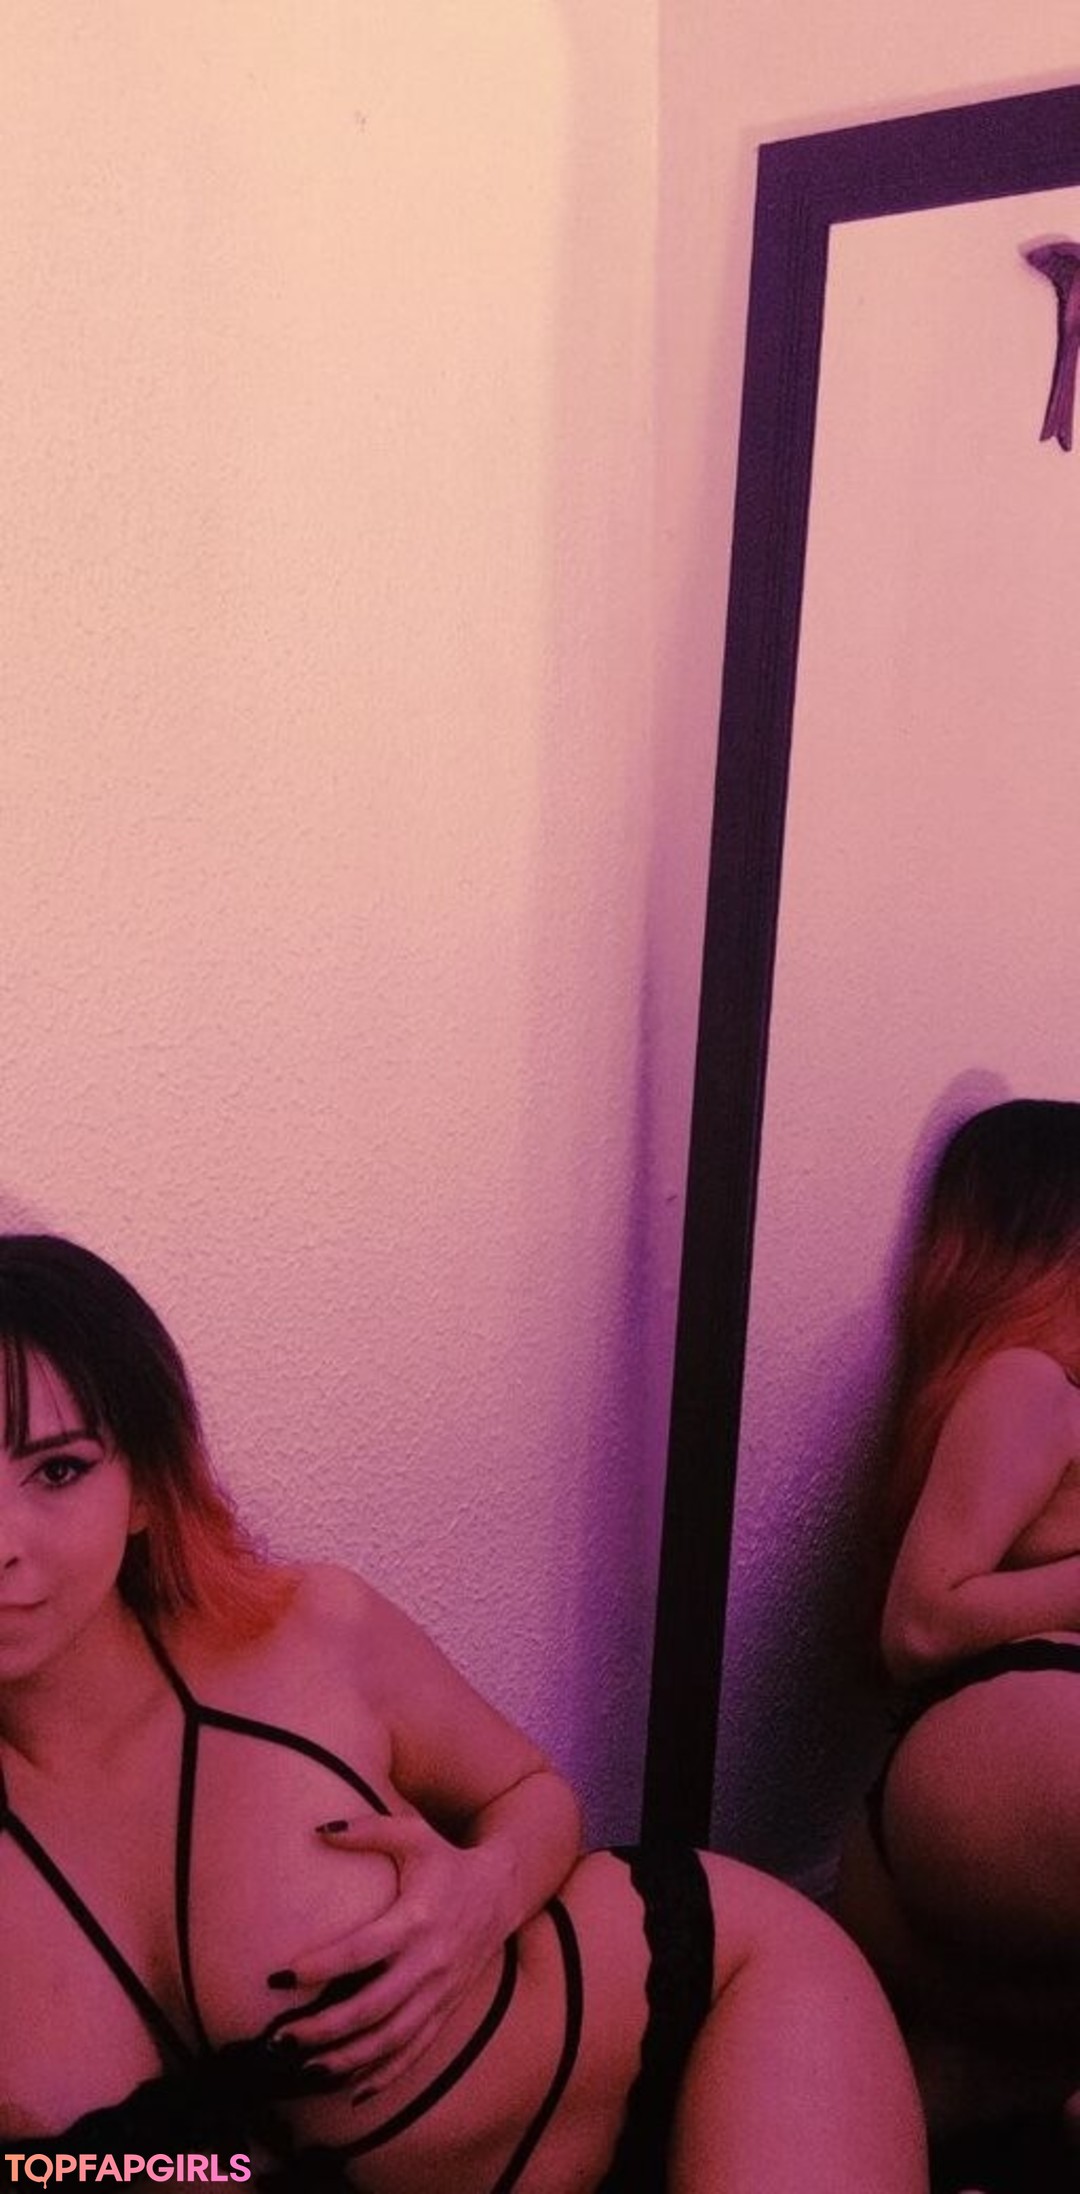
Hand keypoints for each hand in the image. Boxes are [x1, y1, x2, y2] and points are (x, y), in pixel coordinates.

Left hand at [268, 1812, 509, 2097]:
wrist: (502, 1892)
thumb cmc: (447, 1861)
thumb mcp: (414, 1836)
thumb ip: (367, 1830)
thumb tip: (317, 1830)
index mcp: (417, 1919)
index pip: (365, 1949)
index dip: (326, 1964)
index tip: (285, 1975)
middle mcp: (429, 1963)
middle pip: (373, 2007)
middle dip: (325, 2027)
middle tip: (281, 2037)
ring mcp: (439, 1993)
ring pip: (391, 2039)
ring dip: (348, 2059)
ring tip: (305, 2067)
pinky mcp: (445, 2011)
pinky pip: (414, 2052)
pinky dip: (385, 2076)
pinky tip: (353, 2092)